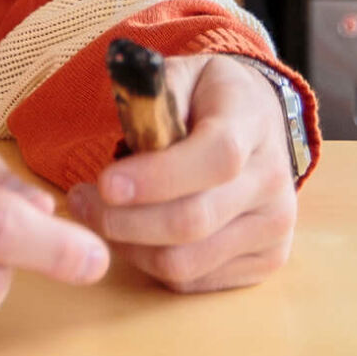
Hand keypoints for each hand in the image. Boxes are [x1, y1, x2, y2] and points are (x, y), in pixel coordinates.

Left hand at [67, 53, 297, 293]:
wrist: (261, 123)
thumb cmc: (211, 100)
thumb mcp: (185, 74)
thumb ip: (155, 93)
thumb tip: (126, 119)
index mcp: (253, 123)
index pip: (216, 157)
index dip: (157, 177)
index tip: (104, 183)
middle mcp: (273, 180)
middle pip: (193, 220)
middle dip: (123, 220)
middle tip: (81, 202)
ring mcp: (275, 226)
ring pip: (186, 261)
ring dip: (129, 247)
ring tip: (100, 218)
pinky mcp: (267, 260)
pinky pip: (193, 281)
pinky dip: (151, 264)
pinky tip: (134, 236)